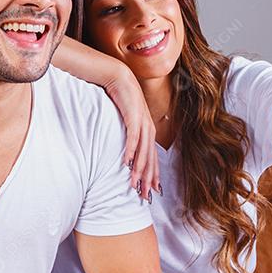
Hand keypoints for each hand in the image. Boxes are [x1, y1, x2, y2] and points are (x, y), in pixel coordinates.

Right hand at [102, 65, 160, 200]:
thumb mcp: (128, 119)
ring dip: (139, 168)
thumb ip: (129, 134)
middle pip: (150, 158)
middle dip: (148, 178)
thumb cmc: (121, 99)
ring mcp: (142, 122)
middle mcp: (148, 128)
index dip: (152, 174)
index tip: (150, 190)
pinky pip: (133, 137)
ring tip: (135, 183)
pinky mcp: (133, 116)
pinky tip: (128, 162)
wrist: (119, 78)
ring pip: (143, 151)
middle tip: (145, 195)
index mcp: (148, 130)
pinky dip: (131, 150)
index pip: (152, 157)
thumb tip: (126, 149)